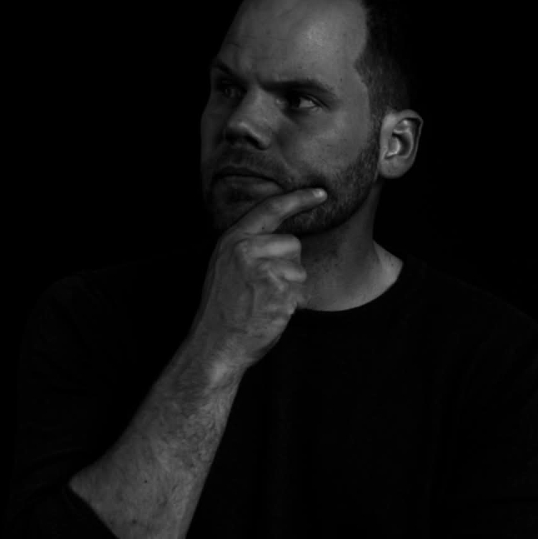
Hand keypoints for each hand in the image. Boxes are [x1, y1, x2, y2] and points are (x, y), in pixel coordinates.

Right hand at [191, 188, 326, 371]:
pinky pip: (299, 293)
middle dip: (288, 265)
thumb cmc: (223, 309)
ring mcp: (263, 271)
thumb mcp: (225, 267)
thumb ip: (249, 247)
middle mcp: (247, 251)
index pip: (270, 209)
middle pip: (293, 244)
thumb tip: (284, 240)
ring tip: (264, 302)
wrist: (216, 344)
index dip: (298, 198)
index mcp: (232, 240)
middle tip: (264, 288)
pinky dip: (290, 306)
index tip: (321, 193)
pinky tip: (269, 313)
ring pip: (299, 270)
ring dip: (290, 288)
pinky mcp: (278, 293)